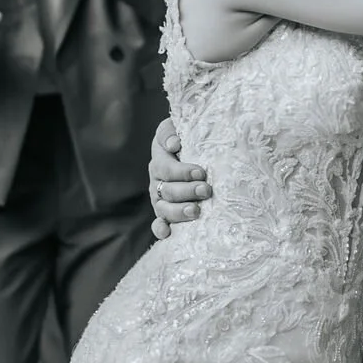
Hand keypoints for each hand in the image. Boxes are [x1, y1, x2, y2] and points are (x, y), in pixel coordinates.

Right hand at [149, 117, 211, 238]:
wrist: (192, 152)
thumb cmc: (187, 139)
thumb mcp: (177, 128)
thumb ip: (171, 132)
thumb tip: (174, 145)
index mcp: (159, 160)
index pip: (166, 168)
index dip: (182, 172)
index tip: (201, 172)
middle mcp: (156, 182)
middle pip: (167, 190)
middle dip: (187, 191)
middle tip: (206, 190)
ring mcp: (159, 200)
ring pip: (163, 209)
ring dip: (179, 212)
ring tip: (196, 211)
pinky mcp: (164, 215)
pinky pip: (158, 224)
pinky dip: (161, 230)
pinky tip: (168, 234)